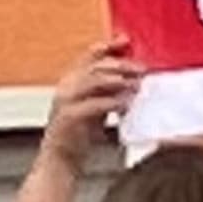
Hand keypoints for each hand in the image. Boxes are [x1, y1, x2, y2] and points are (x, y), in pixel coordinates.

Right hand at [44, 41, 143, 160]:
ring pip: (95, 80)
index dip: (108, 45)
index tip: (126, 41)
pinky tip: (126, 103)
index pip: (90, 55)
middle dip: (122, 64)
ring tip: (137, 84)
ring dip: (119, 80)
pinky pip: (94, 104)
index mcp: (70, 80)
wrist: (60, 161)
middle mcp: (66, 86)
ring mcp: (65, 101)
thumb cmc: (79, 134)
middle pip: (97, 66)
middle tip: (141, 68)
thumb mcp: (95, 105)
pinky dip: (113, 102)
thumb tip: (130, 75)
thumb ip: (107, 90)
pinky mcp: (68, 117)